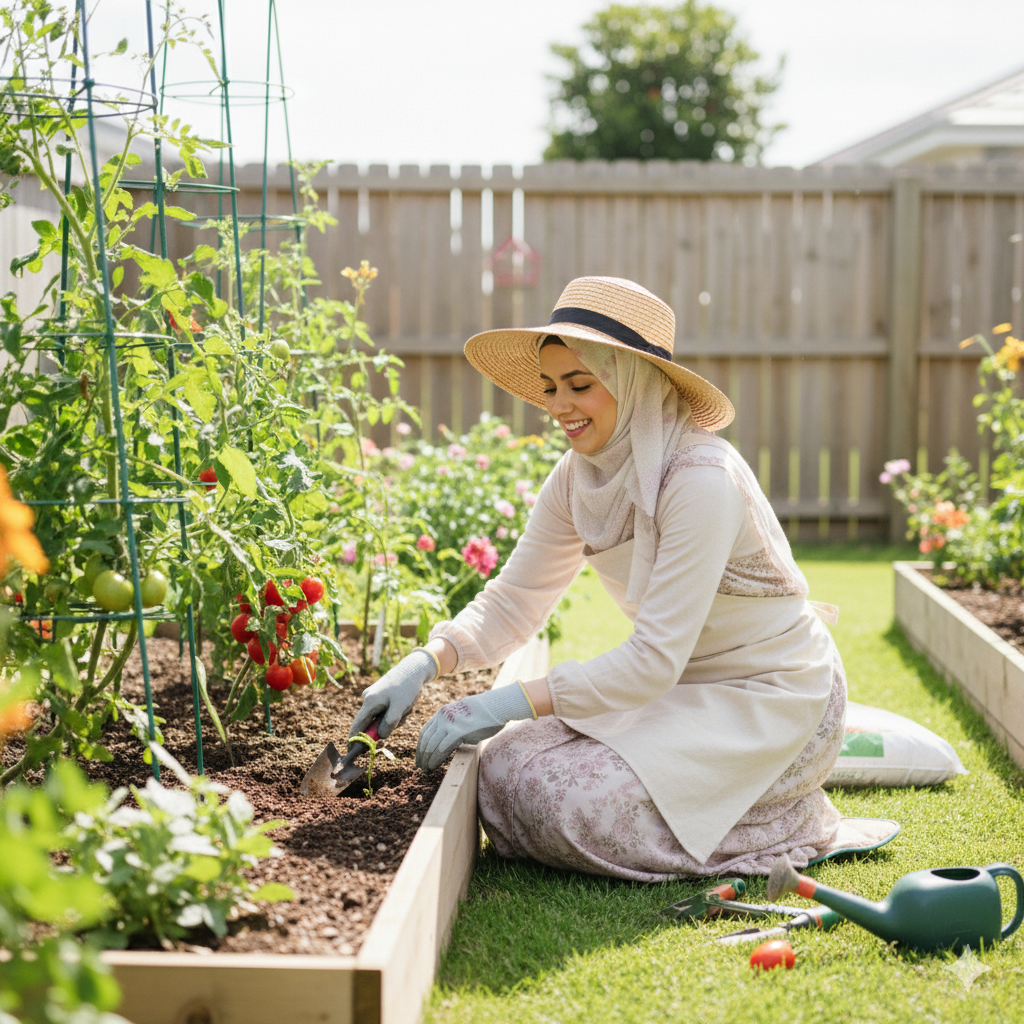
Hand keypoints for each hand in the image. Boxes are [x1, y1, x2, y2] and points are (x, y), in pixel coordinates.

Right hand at [349, 648, 437, 741]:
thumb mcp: (400, 708)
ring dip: (396, 717)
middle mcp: (368, 699)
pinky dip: (397, 710)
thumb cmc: (406, 687)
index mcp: (369, 702)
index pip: (357, 726)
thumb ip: (389, 724)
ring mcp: (374, 697)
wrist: (413, 668)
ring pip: (383, 717)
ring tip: (406, 705)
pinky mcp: (380, 695)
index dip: (355, 741)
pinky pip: (387, 711)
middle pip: (373, 723)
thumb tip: (380, 736)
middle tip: (403, 714)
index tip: (354, 752)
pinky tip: (405, 702)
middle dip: (388, 724)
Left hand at [416, 683, 534, 770]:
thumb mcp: (461, 717)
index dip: (420, 746)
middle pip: (425, 739)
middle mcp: (442, 717)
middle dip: (421, 755)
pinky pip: (442, 747)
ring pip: (431, 745)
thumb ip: (451, 728)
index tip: (420, 757)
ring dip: (427, 759)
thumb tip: (447, 743)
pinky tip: (434, 765)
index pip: (424, 731)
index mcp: (441, 713)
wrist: (496, 706)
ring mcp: (449, 723)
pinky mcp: (458, 731)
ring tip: (426, 769)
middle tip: (420, 767)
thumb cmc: (483, 714)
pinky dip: (436, 758)